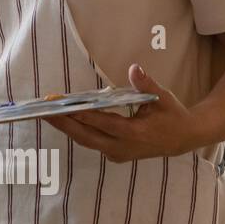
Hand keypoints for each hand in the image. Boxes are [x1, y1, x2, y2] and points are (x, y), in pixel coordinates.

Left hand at [44, 64, 205, 161]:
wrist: (183, 139)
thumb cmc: (171, 115)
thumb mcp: (163, 98)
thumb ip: (146, 84)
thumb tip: (134, 68)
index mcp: (135, 133)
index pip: (102, 123)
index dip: (81, 114)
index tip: (61, 105)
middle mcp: (123, 147)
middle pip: (86, 136)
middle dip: (63, 123)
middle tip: (42, 111)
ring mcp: (117, 153)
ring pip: (85, 140)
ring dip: (65, 127)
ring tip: (45, 114)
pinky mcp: (114, 154)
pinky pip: (90, 142)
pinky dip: (76, 130)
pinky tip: (62, 119)